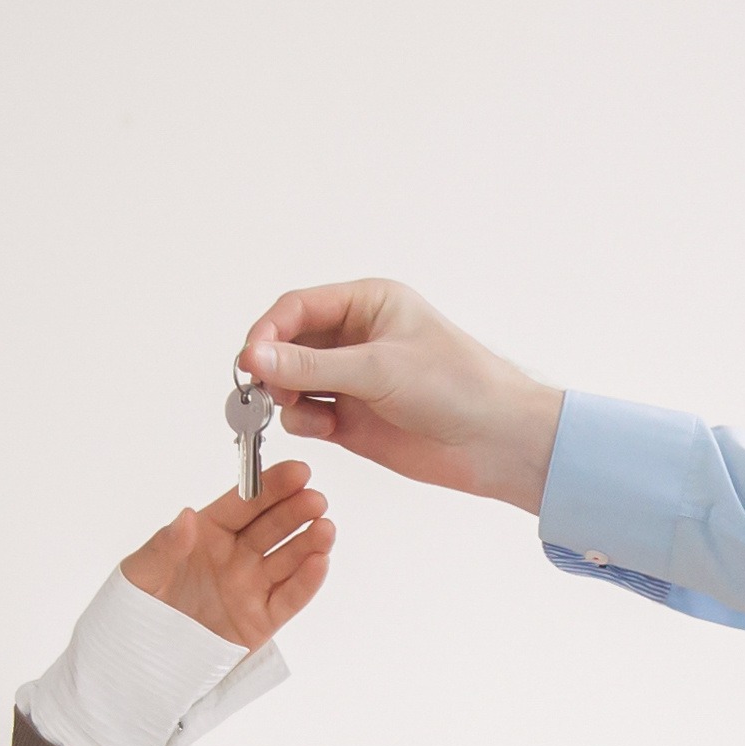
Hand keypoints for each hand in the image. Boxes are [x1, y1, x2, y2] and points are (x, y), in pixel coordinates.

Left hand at [121, 461, 338, 647]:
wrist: (140, 664)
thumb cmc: (135, 612)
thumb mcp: (140, 574)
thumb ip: (164, 545)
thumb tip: (185, 517)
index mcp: (207, 535)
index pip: (244, 504)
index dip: (270, 487)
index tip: (297, 472)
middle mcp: (235, 556)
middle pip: (273, 527)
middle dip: (297, 511)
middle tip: (315, 499)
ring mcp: (251, 587)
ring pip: (288, 560)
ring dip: (310, 542)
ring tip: (325, 529)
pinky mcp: (261, 621)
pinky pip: (290, 598)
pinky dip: (307, 581)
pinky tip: (320, 562)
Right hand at [238, 281, 568, 509]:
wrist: (495, 441)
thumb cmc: (456, 386)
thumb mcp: (378, 368)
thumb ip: (311, 364)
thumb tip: (254, 356)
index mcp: (367, 304)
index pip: (298, 307)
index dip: (268, 331)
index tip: (249, 359)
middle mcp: (356, 337)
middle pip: (288, 344)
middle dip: (272, 366)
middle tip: (263, 391)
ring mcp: (352, 379)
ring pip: (291, 382)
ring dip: (286, 396)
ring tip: (300, 410)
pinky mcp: (351, 418)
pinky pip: (306, 416)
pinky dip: (304, 423)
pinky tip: (326, 429)